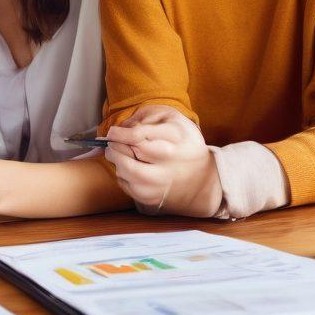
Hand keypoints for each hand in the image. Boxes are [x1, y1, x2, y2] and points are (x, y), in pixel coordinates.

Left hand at [104, 105, 221, 217]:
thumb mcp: (172, 117)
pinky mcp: (154, 198)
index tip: (113, 132)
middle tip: (111, 143)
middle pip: (129, 156)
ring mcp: (160, 184)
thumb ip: (147, 115)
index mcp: (173, 140)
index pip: (137, 136)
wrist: (203, 177)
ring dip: (116, 161)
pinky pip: (128, 186)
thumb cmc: (183, 140)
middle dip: (114, 148)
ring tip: (117, 153)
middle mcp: (168, 165)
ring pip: (126, 173)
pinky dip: (122, 176)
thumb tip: (123, 126)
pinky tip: (128, 167)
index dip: (119, 134)